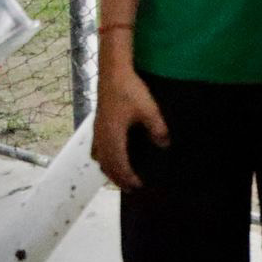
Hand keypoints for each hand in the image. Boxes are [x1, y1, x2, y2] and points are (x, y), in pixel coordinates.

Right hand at [91, 68, 168, 189]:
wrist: (113, 74)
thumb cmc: (130, 91)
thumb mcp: (149, 110)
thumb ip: (157, 129)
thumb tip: (164, 146)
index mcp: (112, 137)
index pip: (119, 164)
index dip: (127, 177)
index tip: (138, 185)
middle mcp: (101, 137)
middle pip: (106, 165)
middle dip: (117, 178)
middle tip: (130, 187)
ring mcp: (97, 131)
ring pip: (99, 158)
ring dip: (109, 169)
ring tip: (120, 176)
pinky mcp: (97, 124)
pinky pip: (97, 148)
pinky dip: (104, 158)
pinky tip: (111, 155)